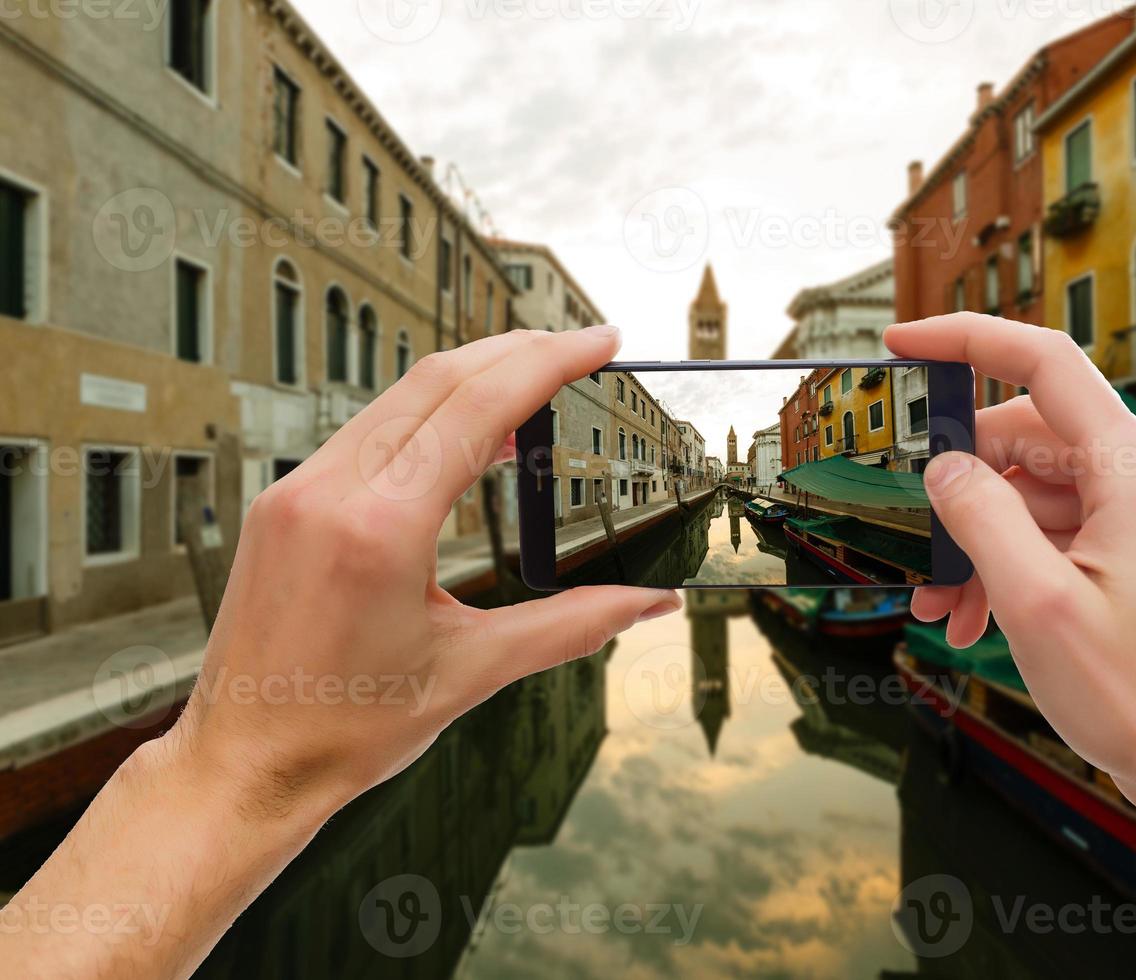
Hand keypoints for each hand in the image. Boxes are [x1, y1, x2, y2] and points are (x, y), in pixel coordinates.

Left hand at [174, 325, 680, 816]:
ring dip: (473, 376)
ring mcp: (298, 492)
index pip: (478, 407)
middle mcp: (329, 492)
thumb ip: (572, 626)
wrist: (246, 764)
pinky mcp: (285, 503)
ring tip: (536, 383)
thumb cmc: (344, 729)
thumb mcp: (473, 672)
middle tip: (582, 348)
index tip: (599, 342)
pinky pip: (366, 430)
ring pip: (399, 397)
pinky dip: (427, 414)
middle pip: (439, 380)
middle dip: (519, 350)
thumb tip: (647, 602)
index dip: (549, 362)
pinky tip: (466, 433)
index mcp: (378, 529)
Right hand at [889, 313, 1135, 798]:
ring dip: (981, 538)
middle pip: (1031, 439)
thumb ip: (979, 518)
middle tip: (912, 538)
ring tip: (940, 604)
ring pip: (1041, 494)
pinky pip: (1064, 532)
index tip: (906, 343)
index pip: (1046, 364)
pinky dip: (1016, 561)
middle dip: (961, 486)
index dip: (968, 340)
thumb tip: (943, 468)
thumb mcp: (1035, 604)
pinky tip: (976, 614)